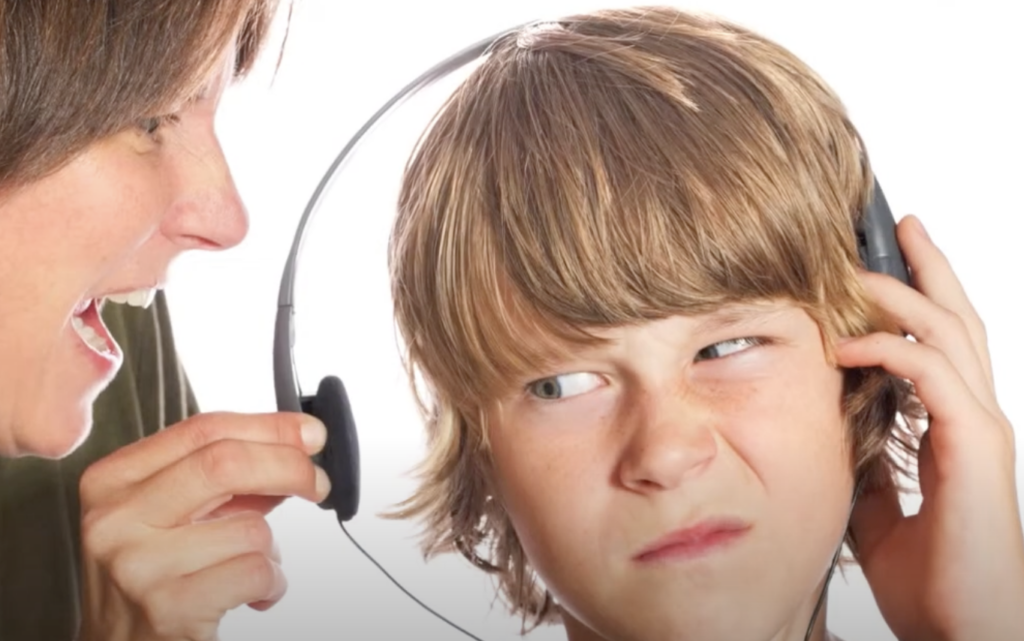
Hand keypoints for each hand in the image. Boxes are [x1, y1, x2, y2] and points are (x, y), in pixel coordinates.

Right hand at [77, 411, 330, 640]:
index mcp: (113, 479)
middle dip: (289, 467)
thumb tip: (296, 447)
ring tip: (250, 568)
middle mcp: (115, 517)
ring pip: (250, 528)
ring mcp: (137, 564)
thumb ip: (225, 479)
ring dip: (272, 550)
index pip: (204, 430)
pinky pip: (255, 571)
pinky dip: (272, 583)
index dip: (269, 427)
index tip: (312, 434)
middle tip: (318, 483)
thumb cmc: (157, 576)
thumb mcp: (174, 515)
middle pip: (225, 464)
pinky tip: (253, 595)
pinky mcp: (167, 607)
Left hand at [837, 215, 1023, 640]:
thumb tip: (834, 431)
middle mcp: (974, 416)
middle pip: (955, 317)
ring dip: (901, 291)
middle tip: (894, 223)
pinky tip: (845, 345)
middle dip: (924, 266)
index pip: (937, 343)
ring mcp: (980, 427)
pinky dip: (888, 349)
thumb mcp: (878, 506)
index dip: (912, 299)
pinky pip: (931, 375)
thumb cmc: (932, 579)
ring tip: (856, 265)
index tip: (876, 266)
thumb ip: (867, 462)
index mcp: (954, 427)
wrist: (962, 631)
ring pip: (948, 331)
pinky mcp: (975, 446)